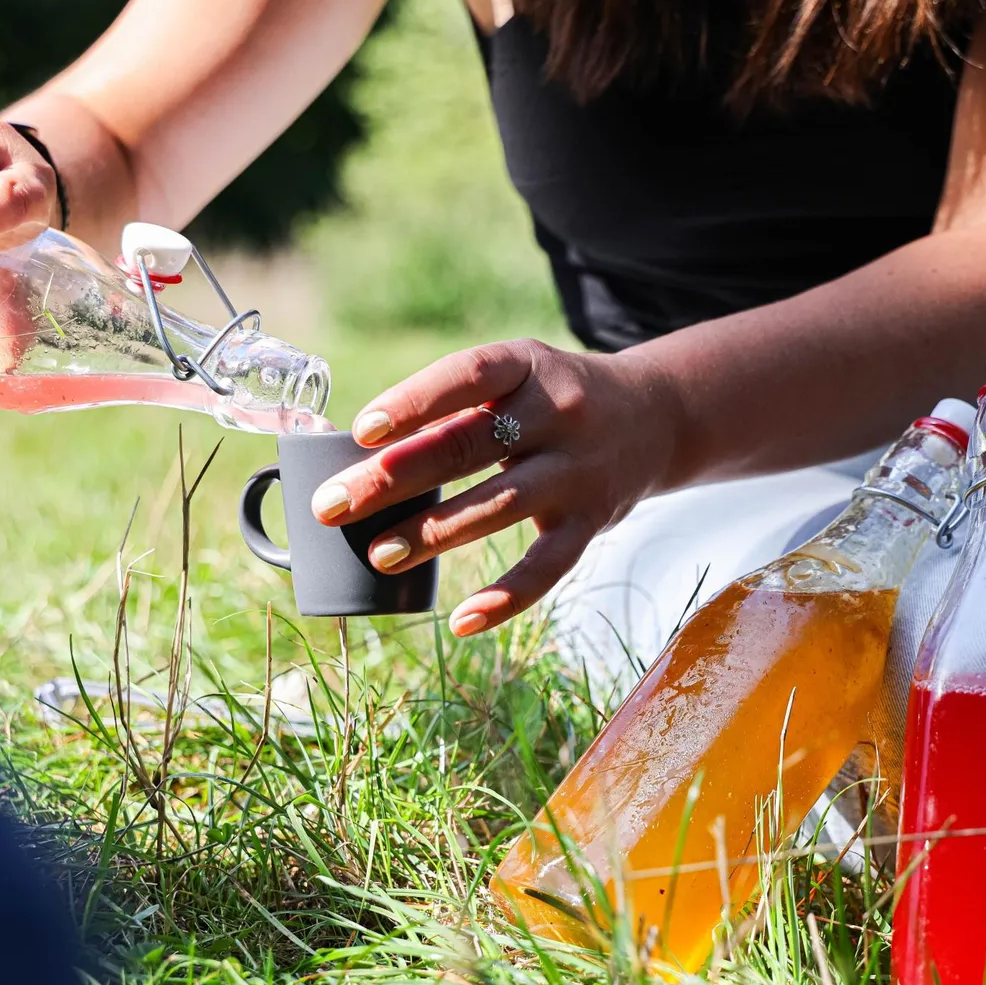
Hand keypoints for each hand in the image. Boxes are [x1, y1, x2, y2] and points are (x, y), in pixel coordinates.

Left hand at [313, 340, 677, 636]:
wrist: (655, 417)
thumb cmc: (550, 399)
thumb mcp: (515, 377)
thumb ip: (451, 411)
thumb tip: (360, 462)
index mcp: (527, 364)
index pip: (467, 376)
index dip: (414, 402)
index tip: (361, 432)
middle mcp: (559, 412)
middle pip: (468, 446)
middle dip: (394, 478)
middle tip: (330, 506)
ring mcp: (578, 469)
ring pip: (501, 504)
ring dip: (434, 532)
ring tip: (377, 554)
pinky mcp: (593, 521)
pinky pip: (548, 566)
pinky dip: (506, 596)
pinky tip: (461, 620)